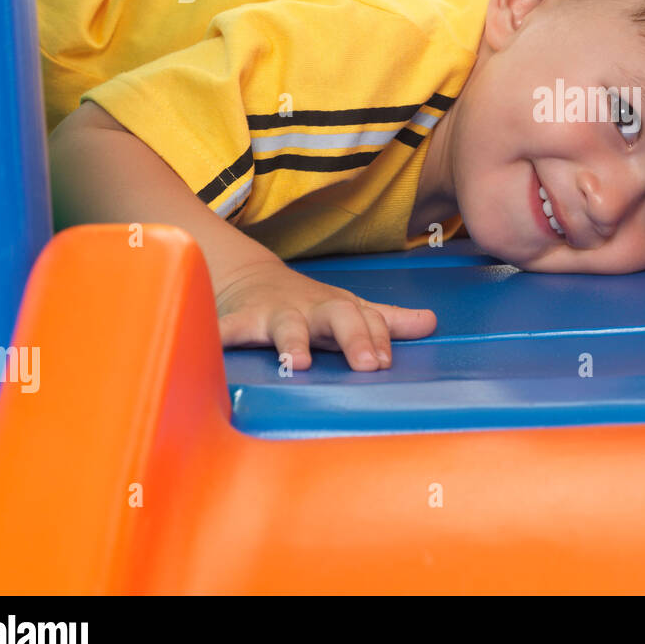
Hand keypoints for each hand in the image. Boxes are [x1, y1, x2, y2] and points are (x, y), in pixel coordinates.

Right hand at [214, 257, 436, 369]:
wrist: (251, 278)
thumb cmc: (310, 306)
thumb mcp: (349, 309)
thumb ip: (387, 320)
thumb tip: (431, 323)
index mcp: (340, 309)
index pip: (368, 319)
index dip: (379, 337)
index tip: (386, 362)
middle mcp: (312, 310)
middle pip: (339, 316)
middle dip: (355, 337)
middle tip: (369, 365)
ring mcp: (276, 314)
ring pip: (287, 326)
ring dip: (292, 342)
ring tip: (297, 363)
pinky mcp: (239, 320)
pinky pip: (227, 329)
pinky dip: (219, 336)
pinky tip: (213, 350)